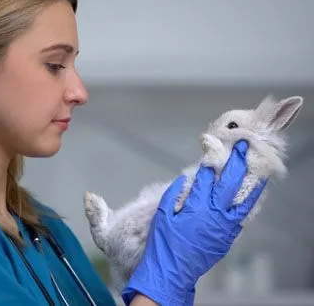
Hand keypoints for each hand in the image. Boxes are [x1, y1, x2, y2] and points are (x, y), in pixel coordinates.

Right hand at [121, 140, 267, 305]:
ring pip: (242, 202)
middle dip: (235, 163)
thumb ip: (173, 195)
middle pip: (228, 184)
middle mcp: (214, 215)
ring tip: (257, 169)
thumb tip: (184, 180)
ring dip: (250, 183)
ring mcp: (224, 227)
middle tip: (241, 147)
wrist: (172, 272)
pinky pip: (241, 218)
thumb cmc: (163, 242)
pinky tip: (251, 196)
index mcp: (195, 207)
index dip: (210, 163)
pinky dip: (247, 204)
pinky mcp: (227, 238)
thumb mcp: (162, 215)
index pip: (206, 179)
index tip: (214, 149)